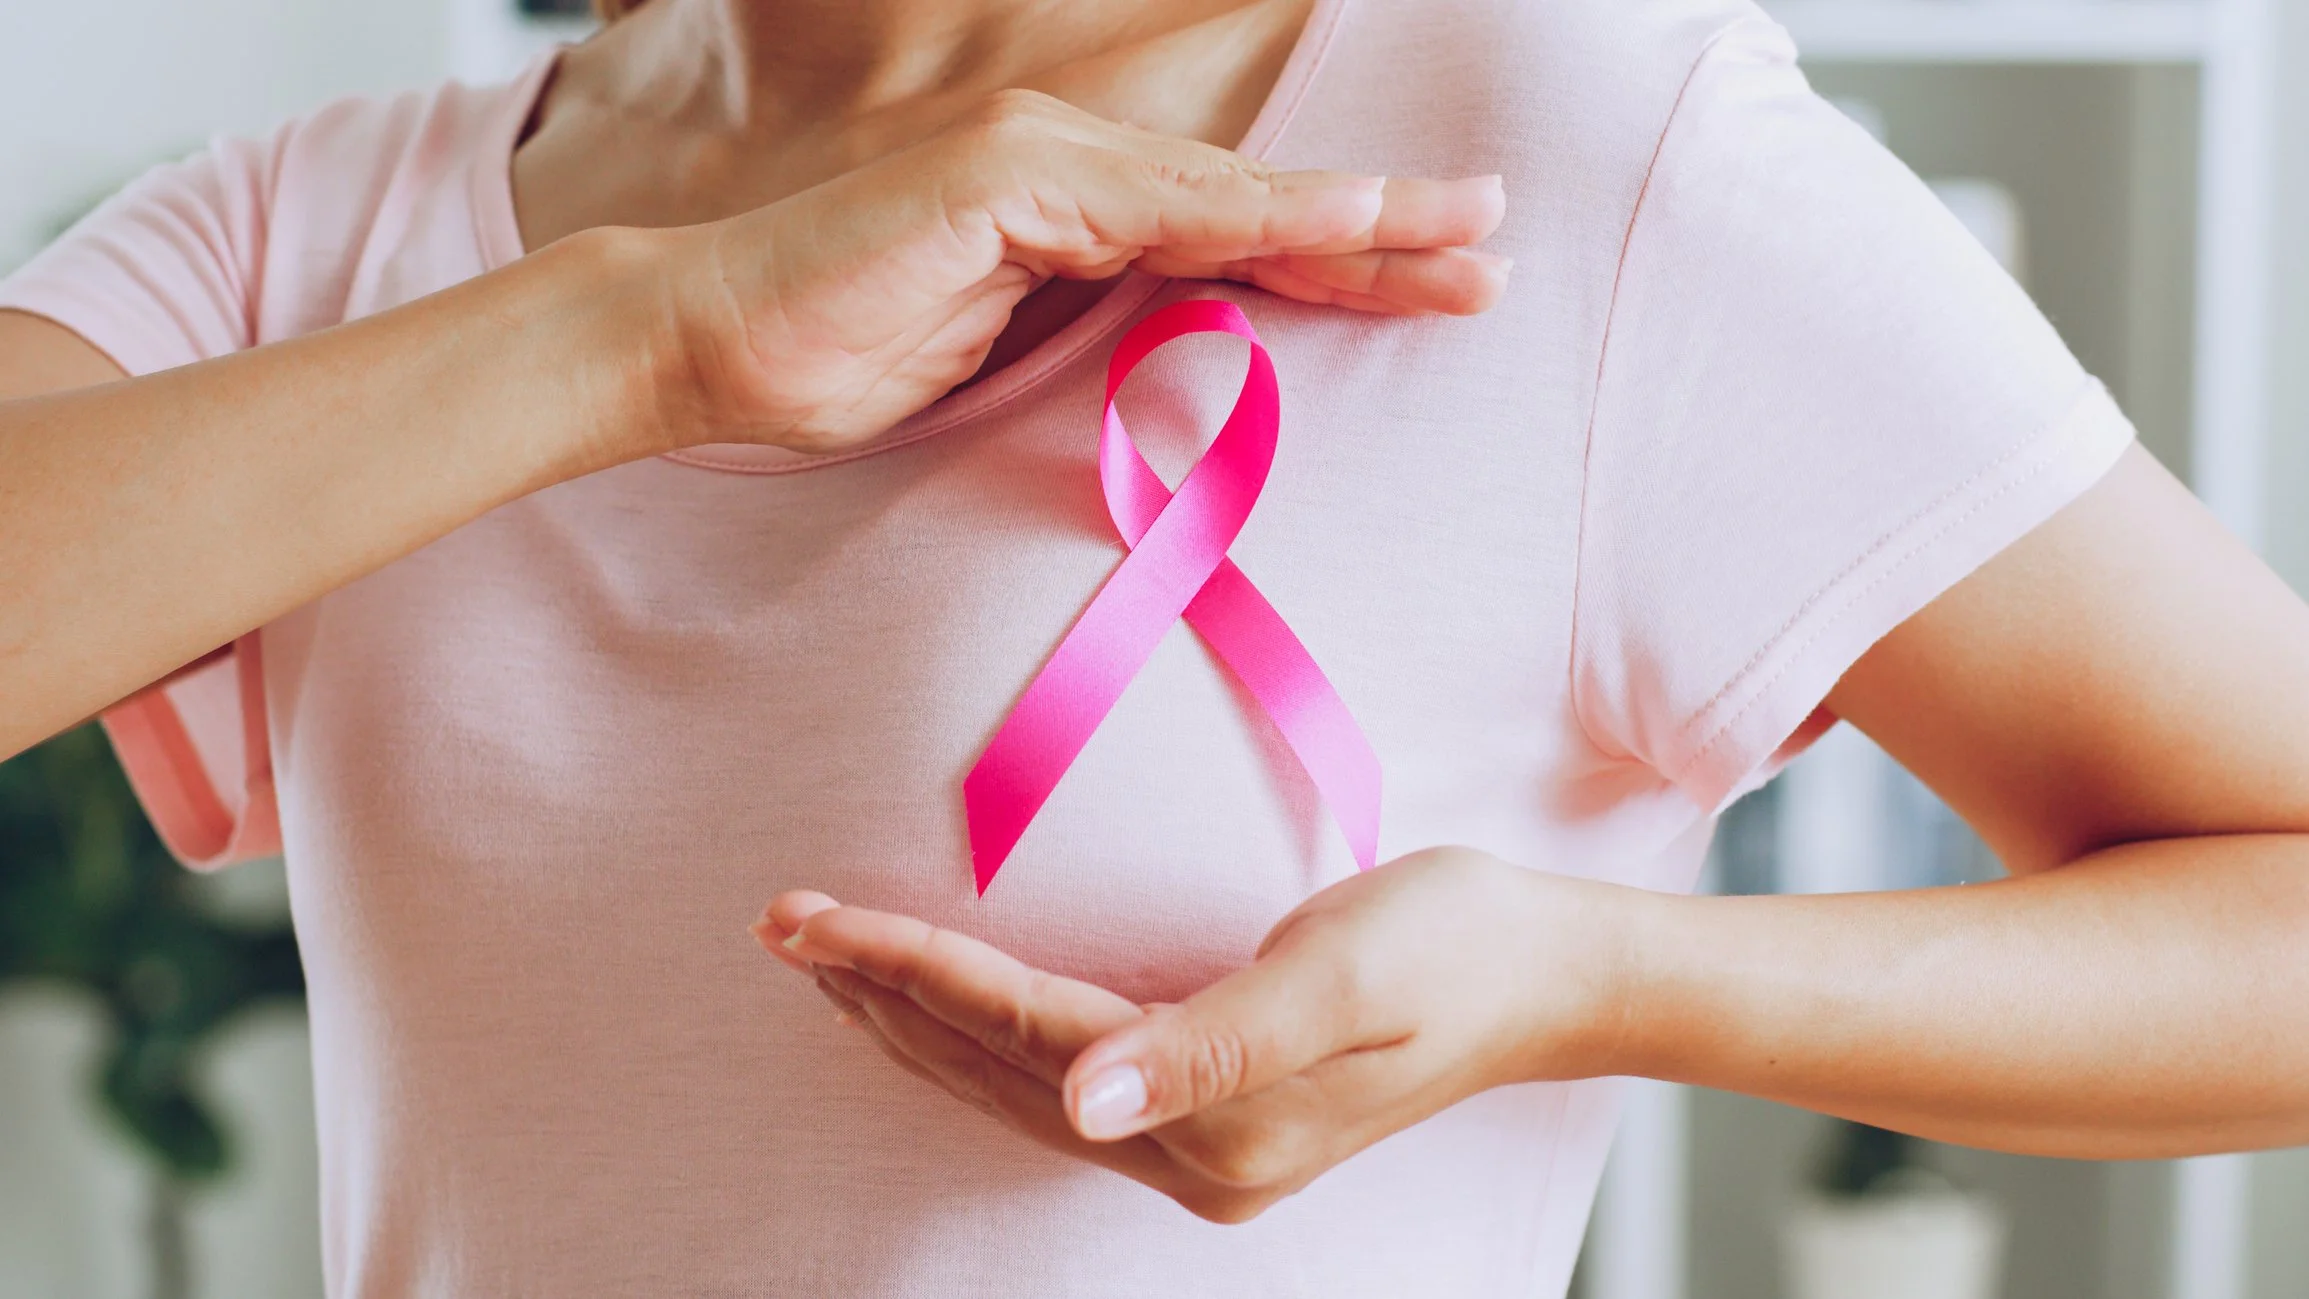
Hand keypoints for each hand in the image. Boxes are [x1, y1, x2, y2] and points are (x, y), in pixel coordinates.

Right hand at [623, 89, 1506, 454]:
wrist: (708, 352)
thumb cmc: (842, 366)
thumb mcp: (1001, 369)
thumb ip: (1092, 348)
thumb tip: (1184, 373)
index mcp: (1075, 215)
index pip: (1234, 242)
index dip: (1341, 263)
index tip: (1438, 286)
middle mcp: (1071, 170)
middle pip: (1256, 206)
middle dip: (1381, 232)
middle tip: (1494, 246)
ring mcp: (1039, 164)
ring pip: (1227, 195)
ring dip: (1351, 214)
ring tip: (1460, 229)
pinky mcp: (1004, 180)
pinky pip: (1155, 210)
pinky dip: (1255, 216)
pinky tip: (1348, 218)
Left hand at [754, 848, 1634, 1221]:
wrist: (1549, 973)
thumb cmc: (1456, 945)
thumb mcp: (1342, 976)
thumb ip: (1212, 1042)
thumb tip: (1081, 1104)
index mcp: (1220, 1126)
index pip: (1023, 1037)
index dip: (912, 973)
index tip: (810, 920)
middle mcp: (1196, 1158)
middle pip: (998, 1070)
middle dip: (882, 997)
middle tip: (781, 927)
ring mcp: (1203, 1150)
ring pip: (1016, 1085)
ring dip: (915, 1022)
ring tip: (827, 961)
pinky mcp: (1214, 1120)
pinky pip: (1060, 1082)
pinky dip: (982, 1038)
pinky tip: (940, 1008)